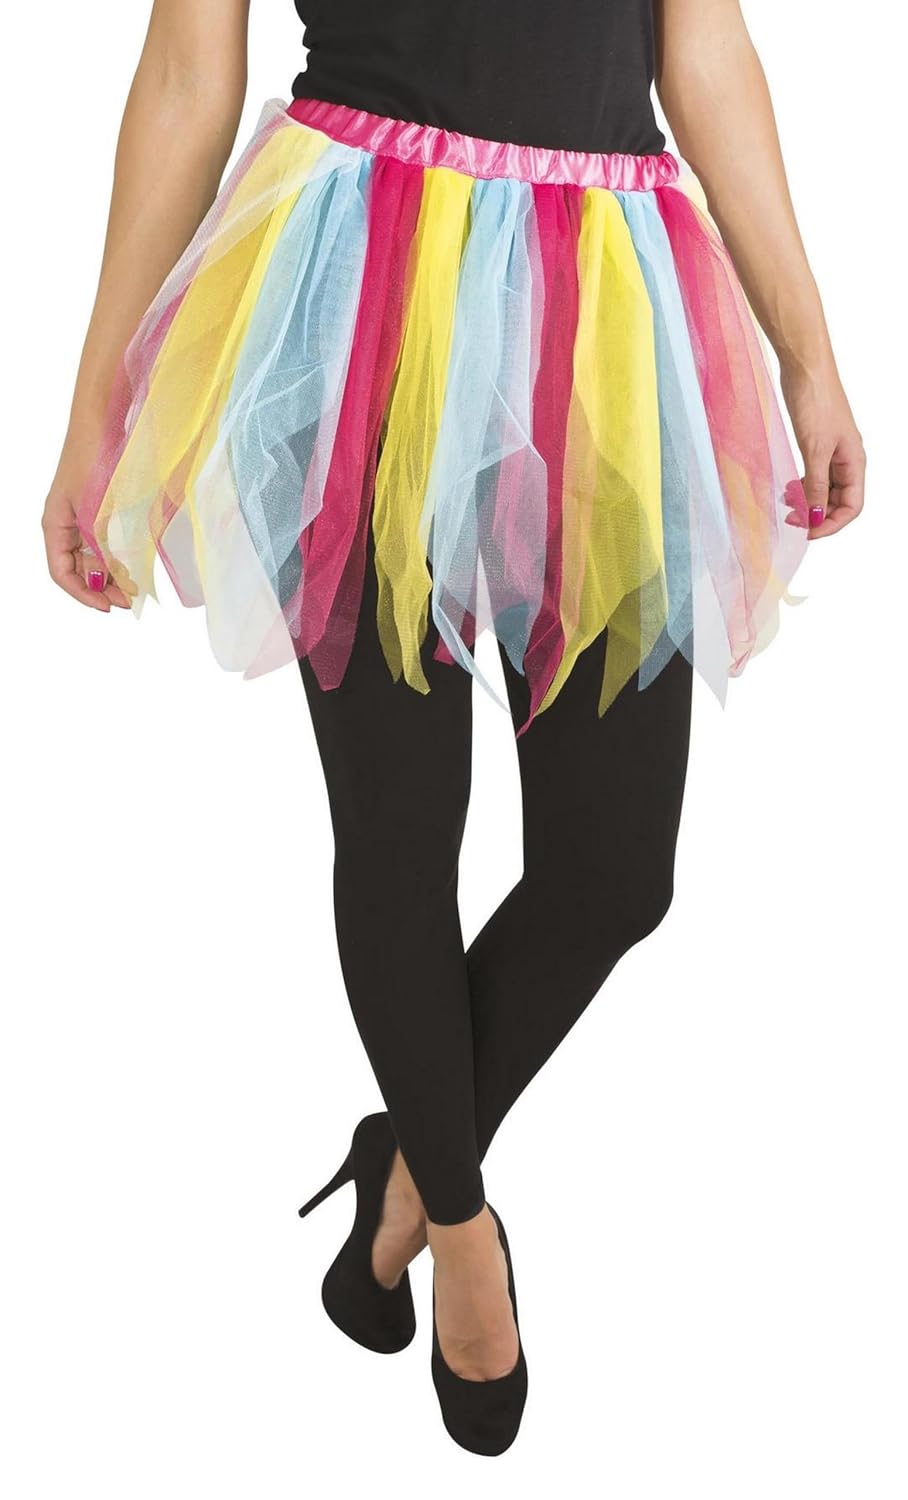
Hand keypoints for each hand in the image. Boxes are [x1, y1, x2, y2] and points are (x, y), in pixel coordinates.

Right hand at [42, 434, 130, 612]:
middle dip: (103, 587)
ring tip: (137, 586)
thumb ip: (103, 547)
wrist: (104, 422)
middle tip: (131, 600)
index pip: (62, 573)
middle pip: (79, 569)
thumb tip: (115, 579)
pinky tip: (136, 563)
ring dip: (113, 574)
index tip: (108, 606)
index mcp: (56, 525)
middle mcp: (66, 524)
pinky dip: (119, 555)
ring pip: (94, 557)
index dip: (83, 594)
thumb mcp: (97, 512)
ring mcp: (82, 517)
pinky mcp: (100, 508)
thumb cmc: (95, 462)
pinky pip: (105, 541)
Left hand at [780, 360, 865, 539]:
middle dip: (816, 514)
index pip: (851, 507)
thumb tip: (814, 516)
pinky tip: (787, 488)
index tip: (805, 532)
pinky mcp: (817, 444)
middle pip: (837, 501)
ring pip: (824, 489)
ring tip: (786, 504)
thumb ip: (815, 485)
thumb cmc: (815, 402)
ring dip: (807, 501)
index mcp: (854, 462)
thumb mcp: (814, 450)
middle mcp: (847, 460)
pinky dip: (801, 485)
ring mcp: (832, 452)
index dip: (830, 524)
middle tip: (790, 520)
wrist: (805, 367)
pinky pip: (813, 475)